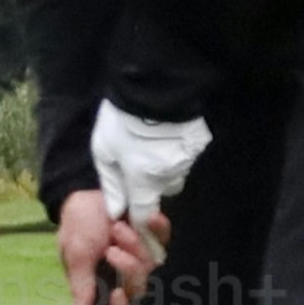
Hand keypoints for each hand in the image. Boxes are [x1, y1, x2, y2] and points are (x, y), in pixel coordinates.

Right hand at [58, 186, 167, 304]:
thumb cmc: (78, 225)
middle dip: (128, 268)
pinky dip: (157, 229)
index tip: (116, 294)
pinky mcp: (154, 237)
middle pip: (138, 288)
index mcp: (102, 284)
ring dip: (135, 245)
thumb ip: (80, 285)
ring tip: (117, 227)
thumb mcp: (76, 254)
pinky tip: (148, 219)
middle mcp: (124, 275)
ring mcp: (142, 255)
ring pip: (151, 265)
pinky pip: (163, 240)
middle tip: (111, 249)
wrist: (89, 190)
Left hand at [91, 103, 212, 222]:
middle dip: (151, 182)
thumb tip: (116, 211)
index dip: (138, 218)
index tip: (130, 210)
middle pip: (162, 191)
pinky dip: (175, 149)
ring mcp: (188, 160)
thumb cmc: (121, 122)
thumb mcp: (104, 152)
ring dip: (164, 165)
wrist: (153, 86)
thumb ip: (111, 185)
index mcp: (145, 183)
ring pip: (175, 172)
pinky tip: (165, 133)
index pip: (145, 215)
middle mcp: (170, 177)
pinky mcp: (199, 143)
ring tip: (150, 142)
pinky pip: (185, 154)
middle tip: (137, 160)